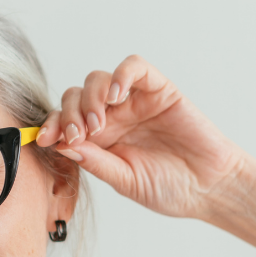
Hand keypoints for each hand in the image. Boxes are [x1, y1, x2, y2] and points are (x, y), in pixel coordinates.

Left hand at [36, 55, 251, 219]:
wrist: (210, 188)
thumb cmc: (170, 189)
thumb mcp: (125, 181)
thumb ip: (95, 162)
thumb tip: (61, 145)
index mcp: (100, 141)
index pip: (66, 122)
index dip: (52, 126)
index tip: (45, 139)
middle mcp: (113, 117)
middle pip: (75, 97)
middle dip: (69, 114)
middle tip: (79, 135)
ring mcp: (135, 102)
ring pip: (98, 80)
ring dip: (90, 98)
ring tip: (100, 123)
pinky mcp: (159, 89)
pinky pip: (134, 67)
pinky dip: (121, 75)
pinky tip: (117, 96)